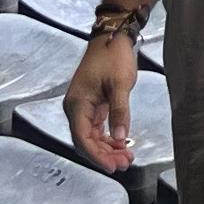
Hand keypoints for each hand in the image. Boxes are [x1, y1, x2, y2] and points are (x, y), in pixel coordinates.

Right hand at [61, 31, 141, 172]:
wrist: (112, 37)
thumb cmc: (113, 56)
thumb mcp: (120, 84)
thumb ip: (119, 112)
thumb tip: (121, 139)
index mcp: (77, 103)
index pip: (82, 138)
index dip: (96, 155)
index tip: (112, 166)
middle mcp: (76, 108)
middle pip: (85, 141)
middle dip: (104, 155)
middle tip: (125, 163)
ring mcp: (83, 108)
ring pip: (91, 138)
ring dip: (107, 149)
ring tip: (127, 157)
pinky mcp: (92, 106)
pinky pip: (97, 129)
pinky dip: (109, 139)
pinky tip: (122, 145)